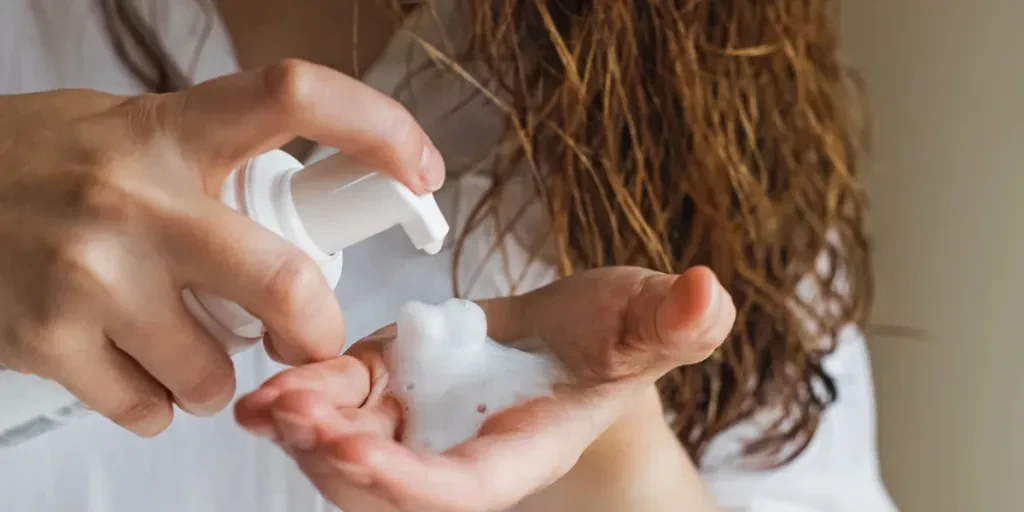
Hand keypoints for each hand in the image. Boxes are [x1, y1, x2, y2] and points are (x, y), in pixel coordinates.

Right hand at [0, 59, 444, 436]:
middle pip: (284, 281)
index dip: (378, 126)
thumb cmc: (32, 162)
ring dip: (218, 375)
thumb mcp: (126, 128)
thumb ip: (208, 159)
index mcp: (168, 127)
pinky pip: (151, 408)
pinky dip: (158, 404)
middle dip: (317, 331)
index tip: (422, 168)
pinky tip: (129, 364)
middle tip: (311, 339)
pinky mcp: (48, 340)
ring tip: (182, 343)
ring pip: (215, 369)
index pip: (295, 97)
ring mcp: (89, 272)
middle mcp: (133, 195)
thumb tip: (296, 208)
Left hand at [235, 266, 735, 511]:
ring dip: (304, 434)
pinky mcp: (388, 390)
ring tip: (268, 401)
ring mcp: (417, 425)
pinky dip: (303, 399)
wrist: (568, 338)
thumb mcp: (644, 322)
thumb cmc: (611, 338)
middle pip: (386, 487)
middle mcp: (459, 453)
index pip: (462, 487)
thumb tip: (709, 294)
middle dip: (335, 460)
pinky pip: (339, 407)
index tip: (357, 452)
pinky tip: (271, 386)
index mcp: (521, 449)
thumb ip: (672, 322)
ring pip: (347, 455)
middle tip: (291, 416)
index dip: (410, 481)